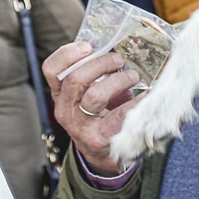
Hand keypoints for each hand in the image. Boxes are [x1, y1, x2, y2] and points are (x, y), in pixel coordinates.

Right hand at [43, 40, 142, 177]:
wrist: (100, 153)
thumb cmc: (97, 114)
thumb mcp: (87, 93)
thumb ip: (93, 72)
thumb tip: (116, 46)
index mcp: (60, 94)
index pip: (51, 70)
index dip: (67, 54)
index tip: (88, 45)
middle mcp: (65, 110)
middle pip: (74, 79)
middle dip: (100, 64)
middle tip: (118, 60)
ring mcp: (80, 126)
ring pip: (94, 96)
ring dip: (117, 81)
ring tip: (132, 76)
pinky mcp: (99, 139)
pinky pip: (118, 116)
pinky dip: (136, 102)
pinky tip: (147, 95)